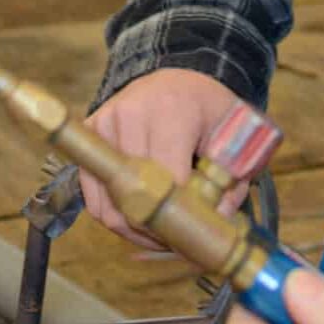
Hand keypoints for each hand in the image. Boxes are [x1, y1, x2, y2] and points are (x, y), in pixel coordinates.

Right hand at [81, 68, 249, 247]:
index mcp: (172, 109)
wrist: (175, 79)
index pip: (169, 181)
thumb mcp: (234, 132)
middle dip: (159, 230)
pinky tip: (139, 222)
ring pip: (109, 204)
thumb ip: (232, 177)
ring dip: (133, 231)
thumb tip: (218, 221)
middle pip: (136, 196)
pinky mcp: (89, 137)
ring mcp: (103, 124)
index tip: (196, 234)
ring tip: (161, 237)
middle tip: (180, 243)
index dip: (181, 216)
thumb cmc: (207, 108)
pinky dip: (115, 217)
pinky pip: (94, 196)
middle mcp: (131, 113)